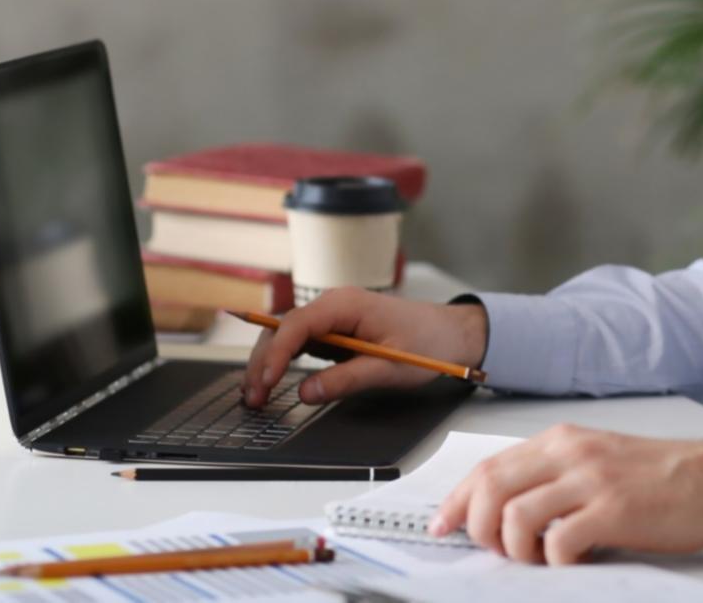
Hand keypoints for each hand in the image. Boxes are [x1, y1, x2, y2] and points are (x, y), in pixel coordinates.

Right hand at [240, 286, 487, 407]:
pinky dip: (283, 361)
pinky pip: (300, 342)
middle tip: (253, 398)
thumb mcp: (390, 367)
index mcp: (346, 304)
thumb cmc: (427, 345)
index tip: (264, 382)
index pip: (296, 324)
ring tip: (256, 396)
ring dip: (267, 363)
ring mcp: (332, 316)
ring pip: (286, 335)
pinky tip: (272, 383)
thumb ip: (347, 379)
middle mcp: (333, 304)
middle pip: (282, 328)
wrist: (450, 333)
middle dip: (262, 362)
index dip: (276, 354)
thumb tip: (306, 392)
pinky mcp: (334, 329)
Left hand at [431, 423, 702, 564]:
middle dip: (479, 529)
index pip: (489, 466)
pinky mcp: (615, 510)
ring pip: (516, 516)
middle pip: (491, 488)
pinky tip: (574, 561)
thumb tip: (503, 512)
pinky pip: (560, 542)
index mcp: (562, 440)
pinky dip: (556, 562)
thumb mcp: (596, 461)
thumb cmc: (659, 476)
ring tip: (540, 559)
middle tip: (497, 551)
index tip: (444, 525)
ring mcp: (592, 480)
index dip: (458, 499)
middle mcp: (571, 453)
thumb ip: (553, 477)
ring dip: (516, 551)